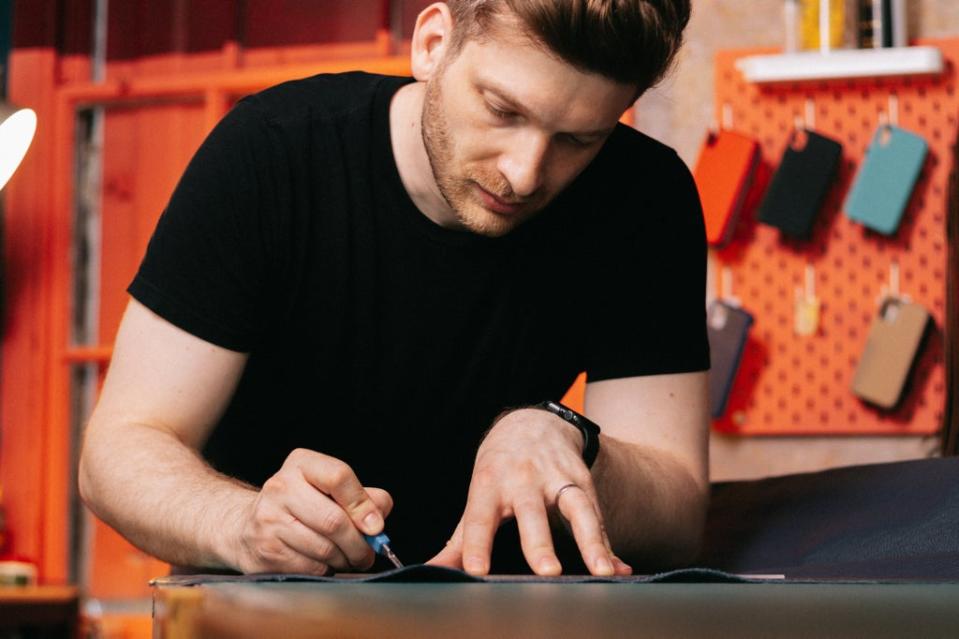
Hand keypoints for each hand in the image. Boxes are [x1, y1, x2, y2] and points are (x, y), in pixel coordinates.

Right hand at [229, 448, 391, 574]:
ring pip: (324, 549)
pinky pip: (310, 568)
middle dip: (359, 544)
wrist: (247, 526)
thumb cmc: (301, 506)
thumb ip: (362, 498)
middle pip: (334, 520)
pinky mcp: (264, 550)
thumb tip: (377, 521)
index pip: (339, 477)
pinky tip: (324, 564)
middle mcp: (280, 487)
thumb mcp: (329, 489)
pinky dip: (325, 570)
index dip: (363, 505)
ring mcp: (268, 519)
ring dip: (344, 560)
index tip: (376, 527)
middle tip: (368, 554)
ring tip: (346, 558)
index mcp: (301, 464)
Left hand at [427, 409, 631, 576]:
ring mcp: (556, 478)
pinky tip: (618, 568)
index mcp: (490, 484)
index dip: (477, 543)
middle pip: (532, 513)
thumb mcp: (478, 494)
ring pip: (576, 510)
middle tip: (548, 572)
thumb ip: (461, 538)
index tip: (476, 570)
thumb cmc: (499, 468)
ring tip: (600, 570)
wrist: (533, 424)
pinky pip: (597, 517)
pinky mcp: (582, 482)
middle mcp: (523, 479)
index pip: (480, 517)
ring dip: (591, 541)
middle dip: (539, 543)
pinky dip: (607, 545)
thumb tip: (434, 571)